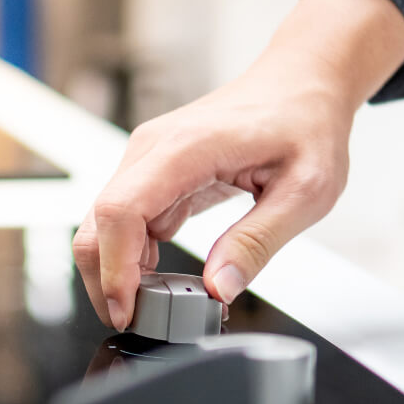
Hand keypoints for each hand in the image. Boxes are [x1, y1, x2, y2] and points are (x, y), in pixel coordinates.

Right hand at [72, 0, 403, 328]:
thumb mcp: (306, 191)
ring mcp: (147, 158)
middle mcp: (153, 149)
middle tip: (136, 322)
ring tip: (158, 306)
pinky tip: (162, 278)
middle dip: (105, 280)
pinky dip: (134, 255)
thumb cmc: (306, 123)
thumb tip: (220, 289)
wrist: (301, 82)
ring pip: (104, 225)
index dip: (114, 269)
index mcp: (186, 148)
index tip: (128, 311)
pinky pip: (126, 220)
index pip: (120, 211)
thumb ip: (258, 242)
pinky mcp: (153, 171)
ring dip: (119, 270)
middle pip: (97, 222)